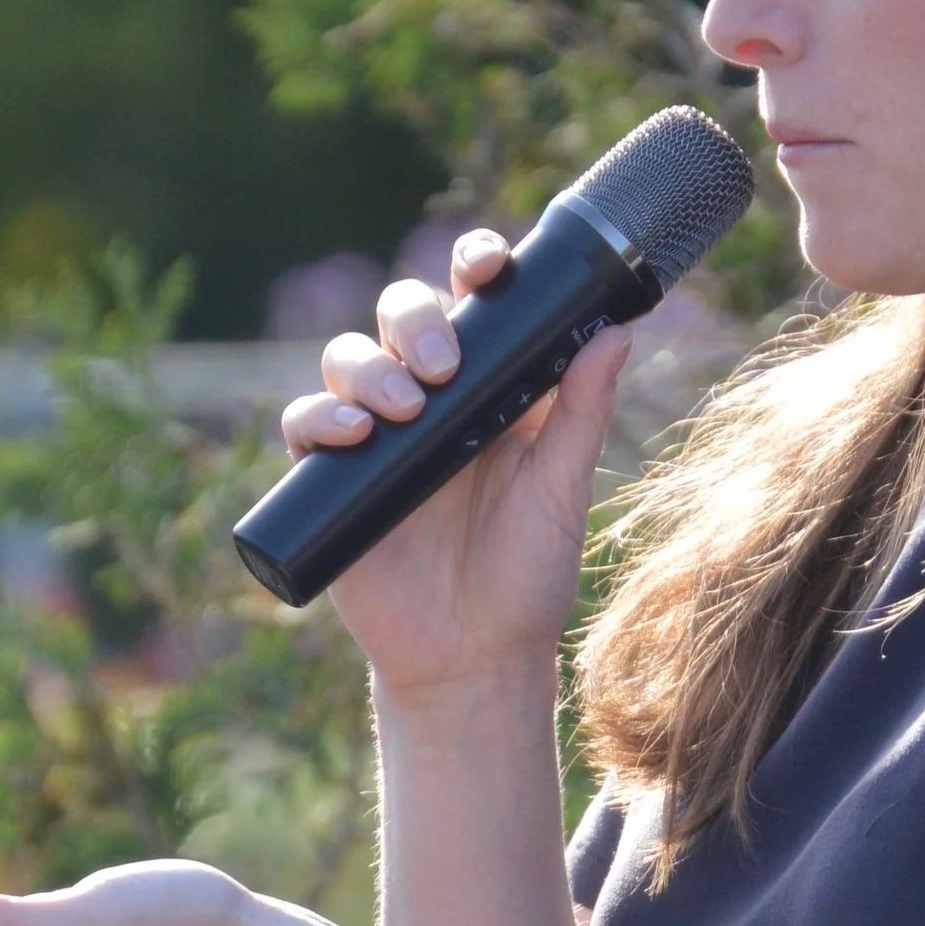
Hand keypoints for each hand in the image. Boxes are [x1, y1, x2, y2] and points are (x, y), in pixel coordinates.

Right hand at [276, 228, 635, 696]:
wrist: (473, 660)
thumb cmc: (527, 577)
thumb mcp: (561, 492)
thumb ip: (584, 413)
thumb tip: (618, 331)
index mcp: (490, 388)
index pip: (474, 302)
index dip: (474, 265)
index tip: (487, 266)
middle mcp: (429, 400)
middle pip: (401, 315)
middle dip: (413, 319)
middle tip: (441, 367)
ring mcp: (375, 436)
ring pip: (348, 359)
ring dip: (369, 367)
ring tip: (404, 410)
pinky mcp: (331, 479)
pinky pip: (306, 424)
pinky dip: (319, 416)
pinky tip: (350, 434)